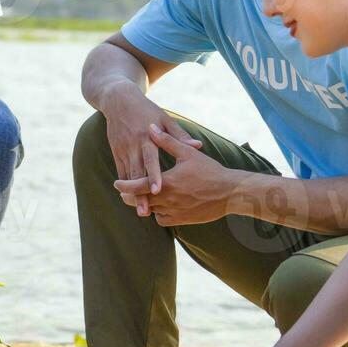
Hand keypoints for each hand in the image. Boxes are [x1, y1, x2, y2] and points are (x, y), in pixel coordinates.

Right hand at [101, 85, 201, 213]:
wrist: (118, 101)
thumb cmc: (146, 110)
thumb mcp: (164, 118)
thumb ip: (179, 135)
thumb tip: (198, 146)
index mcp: (146, 137)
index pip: (150, 159)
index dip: (153, 175)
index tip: (157, 190)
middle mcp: (133, 145)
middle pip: (136, 173)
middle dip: (140, 193)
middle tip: (145, 212)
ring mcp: (123, 150)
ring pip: (127, 176)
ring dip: (132, 194)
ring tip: (139, 211)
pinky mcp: (117, 152)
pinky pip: (121, 172)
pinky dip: (126, 185)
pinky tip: (130, 199)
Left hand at [112, 123, 235, 226]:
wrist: (231, 193)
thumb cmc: (210, 170)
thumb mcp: (187, 153)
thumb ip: (166, 141)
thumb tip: (150, 127)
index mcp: (166, 182)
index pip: (136, 186)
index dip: (124, 186)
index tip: (116, 183)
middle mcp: (168, 200)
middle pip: (140, 202)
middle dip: (130, 197)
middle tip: (124, 192)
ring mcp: (176, 212)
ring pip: (151, 211)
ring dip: (145, 205)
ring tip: (141, 197)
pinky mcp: (184, 219)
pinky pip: (164, 219)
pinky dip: (159, 214)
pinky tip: (160, 206)